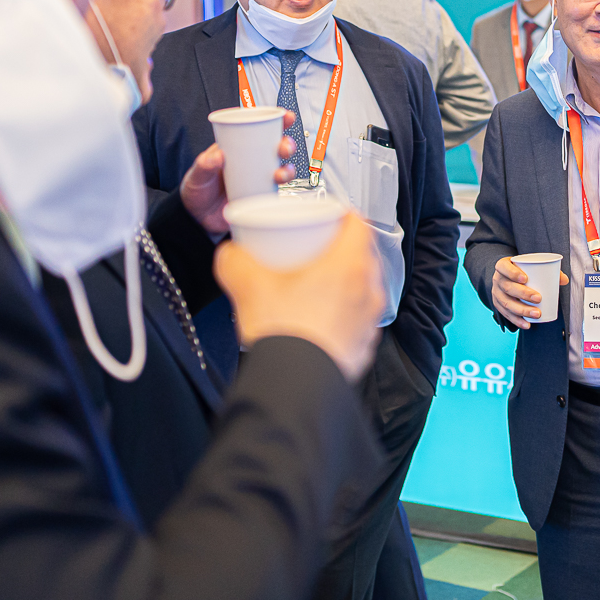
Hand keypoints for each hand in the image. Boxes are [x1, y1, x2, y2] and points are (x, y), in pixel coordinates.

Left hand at [180, 111, 299, 232]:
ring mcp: (257, 179)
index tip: (286, 116)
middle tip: (283, 148)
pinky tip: (277, 190)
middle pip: (276, 149)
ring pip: (281, 169)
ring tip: (279, 174)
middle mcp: (252, 162)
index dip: (277, 122)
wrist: (198, 218)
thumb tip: (219, 156)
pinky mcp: (259, 196)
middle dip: (287, 145)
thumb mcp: (196, 174)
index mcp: (237, 148)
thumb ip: (204, 164)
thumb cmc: (197, 190)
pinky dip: (282, 190)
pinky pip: (276, 191)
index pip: (259, 130)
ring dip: (287, 169)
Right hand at [216, 213, 383, 382]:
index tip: (327, 216)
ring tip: (312, 289)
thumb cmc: (284, 335)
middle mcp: (367, 292)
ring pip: (361, 290)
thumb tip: (231, 254)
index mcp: (349, 266)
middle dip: (338, 251)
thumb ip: (235, 261)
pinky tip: (315, 321)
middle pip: (361, 256)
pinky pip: (356, 321)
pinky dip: (341, 316)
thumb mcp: (248, 286)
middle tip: (313, 253)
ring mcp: (368, 322)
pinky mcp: (363, 347)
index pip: (358, 223)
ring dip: (342, 285)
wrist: (294, 385)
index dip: (342, 214)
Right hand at [492, 257, 568, 328]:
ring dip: (522, 310)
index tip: (526, 278)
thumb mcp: (530, 266)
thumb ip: (548, 270)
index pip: (504, 268)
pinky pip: (507, 314)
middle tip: (539, 298)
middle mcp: (497, 280)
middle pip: (507, 287)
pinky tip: (527, 324)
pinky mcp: (498, 305)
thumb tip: (564, 280)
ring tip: (537, 313)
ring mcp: (496, 293)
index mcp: (503, 266)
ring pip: (507, 303)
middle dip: (523, 294)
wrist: (507, 277)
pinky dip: (517, 320)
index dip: (512, 273)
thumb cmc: (522, 271)